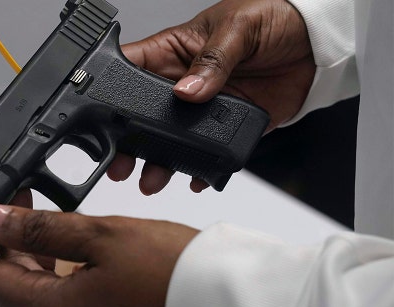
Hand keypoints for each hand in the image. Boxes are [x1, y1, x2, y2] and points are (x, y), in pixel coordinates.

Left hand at [0, 201, 198, 306]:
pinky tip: (64, 233)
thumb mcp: (99, 237)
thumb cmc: (169, 271)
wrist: (216, 293)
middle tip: (13, 199)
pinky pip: (55, 287)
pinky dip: (51, 258)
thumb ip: (38, 227)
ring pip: (30, 283)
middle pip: (5, 281)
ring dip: (27, 245)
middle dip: (1, 237)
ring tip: (37, 207)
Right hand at [107, 0, 315, 194]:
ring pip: (170, 139)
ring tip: (151, 178)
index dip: (110, 91)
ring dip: (158, 161)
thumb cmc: (273, 16)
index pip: (130, 69)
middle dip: (128, 140)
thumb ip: (212, 60)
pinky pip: (208, 152)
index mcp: (173, 51)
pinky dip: (200, 168)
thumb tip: (186, 90)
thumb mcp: (238, 29)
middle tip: (121, 161)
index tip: (101, 114)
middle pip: (142, 114)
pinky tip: (194, 177)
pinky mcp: (228, 124)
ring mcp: (204, 107)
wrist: (318, 42)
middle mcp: (183, 82)